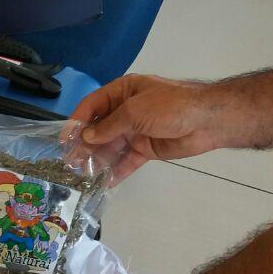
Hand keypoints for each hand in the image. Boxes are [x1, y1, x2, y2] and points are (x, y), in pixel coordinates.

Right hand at [71, 74, 221, 181]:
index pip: (93, 105)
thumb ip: (109, 125)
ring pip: (111, 146)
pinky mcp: (146, 148)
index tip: (64, 139)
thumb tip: (87, 138)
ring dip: (98, 159)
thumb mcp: (135, 110)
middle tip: (70, 162)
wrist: (208, 121)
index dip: (77, 121)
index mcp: (122, 92)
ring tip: (82, 174)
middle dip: (85, 145)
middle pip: (100, 128)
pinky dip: (117, 170)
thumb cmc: (170, 106)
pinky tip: (104, 181)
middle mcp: (126, 111)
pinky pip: (127, 160)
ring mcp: (136, 131)